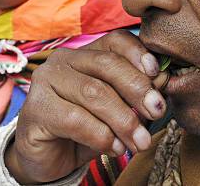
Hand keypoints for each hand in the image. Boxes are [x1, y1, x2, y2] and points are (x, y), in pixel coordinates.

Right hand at [5, 29, 168, 183]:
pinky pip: (76, 119)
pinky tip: (116, 148)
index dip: (138, 53)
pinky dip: (102, 135)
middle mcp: (63, 61)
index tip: (158, 74)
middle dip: (137, 88)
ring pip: (94, 93)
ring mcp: (45, 82)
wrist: (49, 157)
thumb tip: (163, 81)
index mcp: (85, 53)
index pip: (115, 41)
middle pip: (107, 64)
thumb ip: (136, 94)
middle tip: (157, 111)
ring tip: (140, 141)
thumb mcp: (116, 109)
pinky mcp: (36, 110)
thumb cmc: (86, 128)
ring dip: (124, 120)